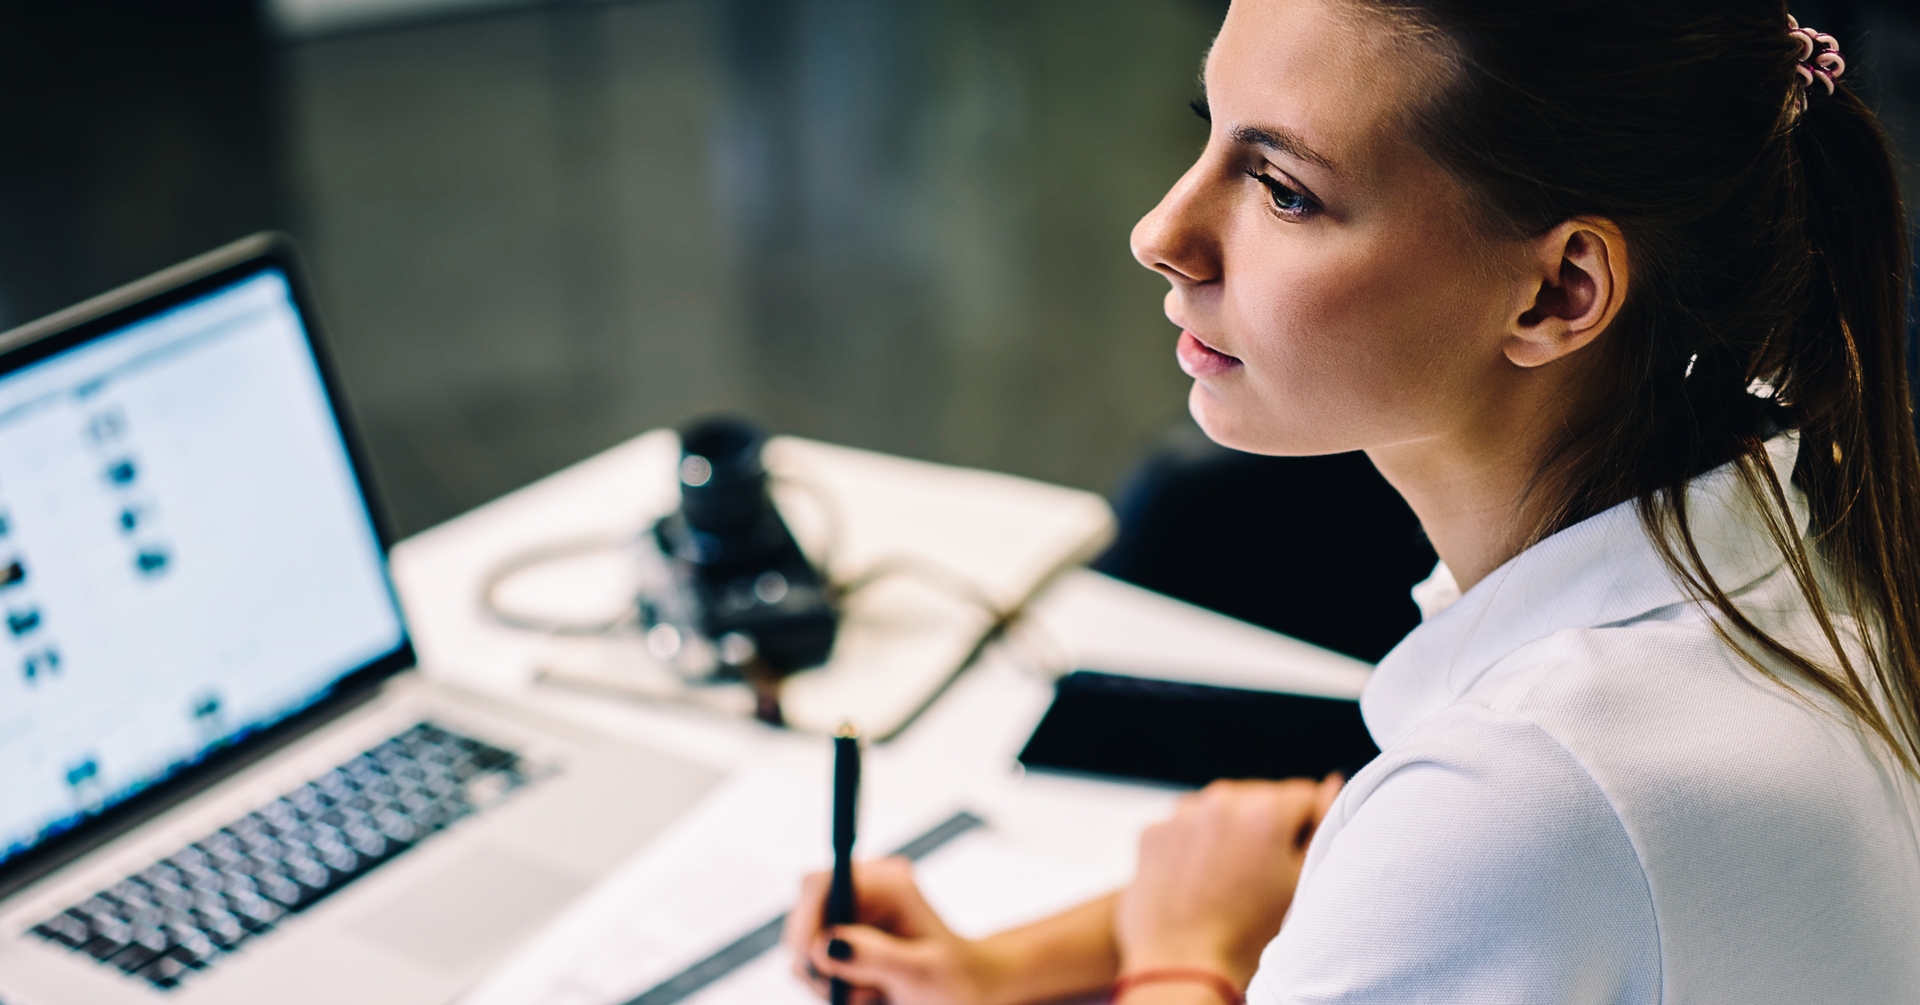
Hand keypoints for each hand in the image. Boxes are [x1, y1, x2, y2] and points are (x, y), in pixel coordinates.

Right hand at [784, 857, 999, 1004]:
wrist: (966, 990)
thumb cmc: (956, 980)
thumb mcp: (921, 974)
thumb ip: (875, 958)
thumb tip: (825, 944)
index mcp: (888, 884)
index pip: (821, 884)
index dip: (805, 921)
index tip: (811, 962)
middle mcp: (865, 890)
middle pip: (805, 915)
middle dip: (815, 959)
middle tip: (840, 992)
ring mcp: (853, 913)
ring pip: (806, 942)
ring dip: (823, 976)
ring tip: (868, 994)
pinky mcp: (845, 935)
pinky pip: (814, 959)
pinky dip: (828, 981)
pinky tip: (862, 991)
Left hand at [1115, 775, 1343, 988]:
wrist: (1182, 969)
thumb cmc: (1248, 937)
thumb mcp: (1301, 884)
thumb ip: (1323, 828)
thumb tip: (1331, 785)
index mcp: (1265, 811)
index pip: (1305, 797)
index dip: (1308, 829)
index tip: (1297, 860)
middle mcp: (1221, 801)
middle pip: (1261, 799)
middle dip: (1266, 828)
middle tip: (1261, 878)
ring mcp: (1181, 815)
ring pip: (1221, 811)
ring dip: (1229, 833)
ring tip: (1229, 883)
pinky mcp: (1152, 832)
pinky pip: (1185, 827)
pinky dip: (1194, 845)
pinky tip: (1199, 882)